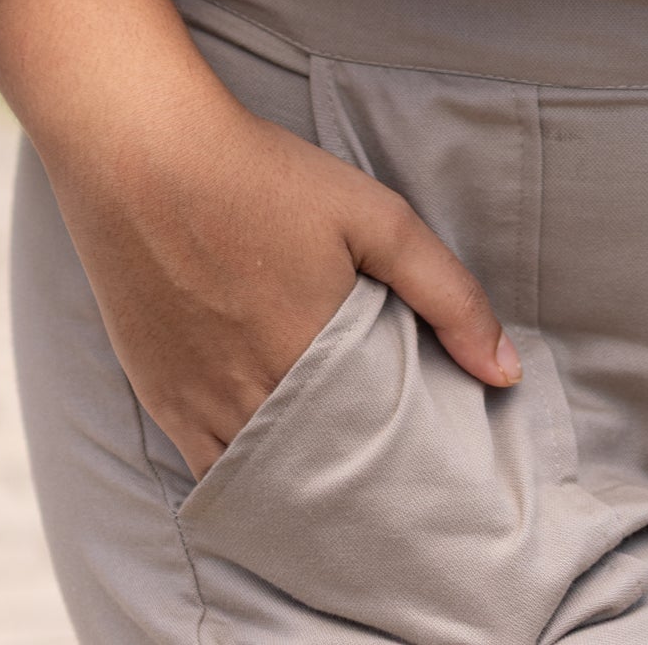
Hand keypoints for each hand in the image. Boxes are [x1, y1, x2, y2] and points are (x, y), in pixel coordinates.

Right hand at [0, 0, 518, 477]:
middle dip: (362, 492)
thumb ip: (447, 293)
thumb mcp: (374, 214)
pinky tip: (275, 473)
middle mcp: (253, 397)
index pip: (377, 454)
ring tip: (344, 493)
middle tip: (400, 492)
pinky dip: (247, 480)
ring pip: (265, 485)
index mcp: (315, 358)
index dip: (408, 473)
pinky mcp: (158, 397)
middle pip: (323, 478)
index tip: (438, 482)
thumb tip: (505, 371)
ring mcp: (198, 405)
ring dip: (304, 494)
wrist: (142, 153)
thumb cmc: (261, 175)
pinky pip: (209, 470)